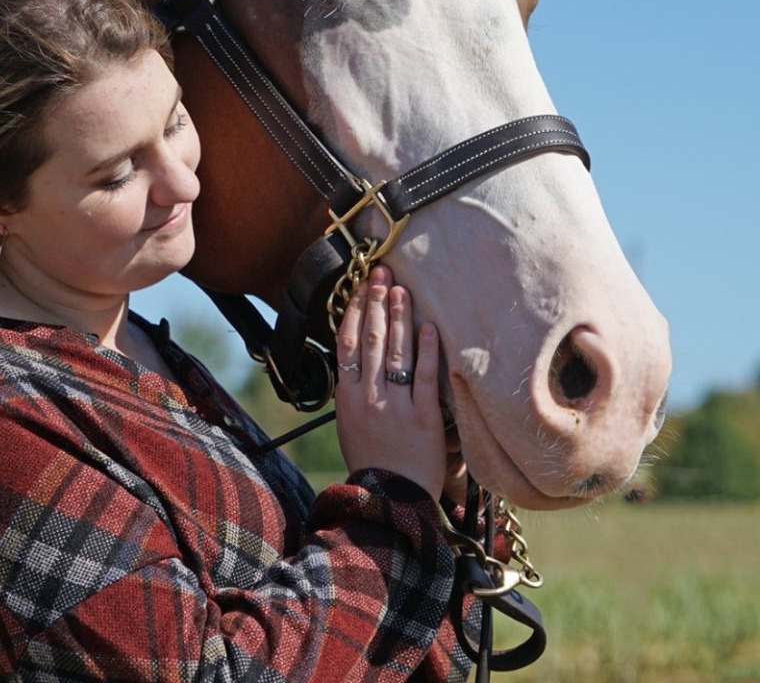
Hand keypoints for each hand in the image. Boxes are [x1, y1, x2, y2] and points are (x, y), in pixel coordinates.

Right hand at [334, 265, 448, 500]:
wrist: (389, 501)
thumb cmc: (371, 462)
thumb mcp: (350, 424)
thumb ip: (355, 392)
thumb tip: (360, 358)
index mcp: (347, 397)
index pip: (348, 343)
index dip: (355, 311)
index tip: (361, 287)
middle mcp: (368, 396)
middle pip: (371, 339)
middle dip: (377, 302)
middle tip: (383, 274)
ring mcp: (395, 405)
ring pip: (395, 351)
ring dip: (399, 316)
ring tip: (403, 290)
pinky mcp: (423, 417)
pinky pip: (423, 376)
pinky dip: (426, 349)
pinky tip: (429, 326)